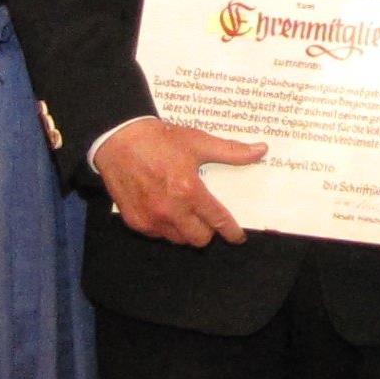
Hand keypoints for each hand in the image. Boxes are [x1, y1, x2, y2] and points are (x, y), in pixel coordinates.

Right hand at [94, 116, 266, 247]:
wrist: (119, 139)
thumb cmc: (159, 140)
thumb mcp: (198, 142)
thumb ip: (230, 151)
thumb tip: (260, 150)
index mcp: (188, 191)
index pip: (217, 220)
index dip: (230, 231)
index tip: (237, 236)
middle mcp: (170, 210)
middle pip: (198, 239)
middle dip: (207, 231)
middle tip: (207, 219)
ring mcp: (150, 218)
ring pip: (177, 239)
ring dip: (186, 231)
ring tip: (187, 214)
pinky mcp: (135, 221)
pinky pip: (157, 234)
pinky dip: (165, 227)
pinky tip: (166, 211)